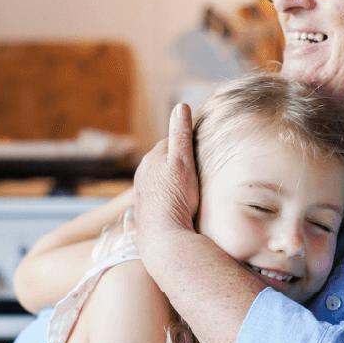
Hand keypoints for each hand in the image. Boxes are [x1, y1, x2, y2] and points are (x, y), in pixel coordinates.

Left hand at [134, 103, 199, 250]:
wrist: (163, 236)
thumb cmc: (176, 198)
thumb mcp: (183, 161)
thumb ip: (181, 134)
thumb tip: (181, 106)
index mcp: (153, 157)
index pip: (172, 141)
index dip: (188, 145)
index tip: (201, 151)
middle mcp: (143, 171)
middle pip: (165, 159)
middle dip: (179, 162)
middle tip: (198, 172)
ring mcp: (142, 190)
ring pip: (161, 177)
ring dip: (172, 179)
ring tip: (189, 189)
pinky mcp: (145, 207)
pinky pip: (158, 194)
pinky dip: (167, 195)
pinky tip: (177, 203)